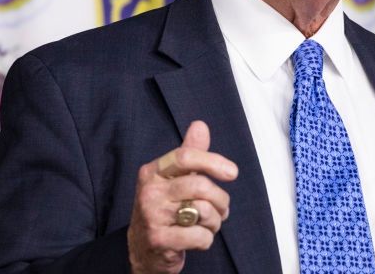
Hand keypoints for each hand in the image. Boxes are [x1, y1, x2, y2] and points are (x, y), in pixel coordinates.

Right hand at [127, 121, 238, 273]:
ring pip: (203, 211)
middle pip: (200, 185)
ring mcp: (152, 216)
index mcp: (153, 171)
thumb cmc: (164, 208)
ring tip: (209, 223)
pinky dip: (207, 239)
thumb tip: (200, 125)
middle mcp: (149, 191)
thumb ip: (189, 153)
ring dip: (215, 221)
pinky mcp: (159, 240)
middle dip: (221, 199)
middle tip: (222, 207)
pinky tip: (197, 238)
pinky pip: (200, 236)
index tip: (232, 172)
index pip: (185, 157)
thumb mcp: (173, 179)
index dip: (213, 162)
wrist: (142, 248)